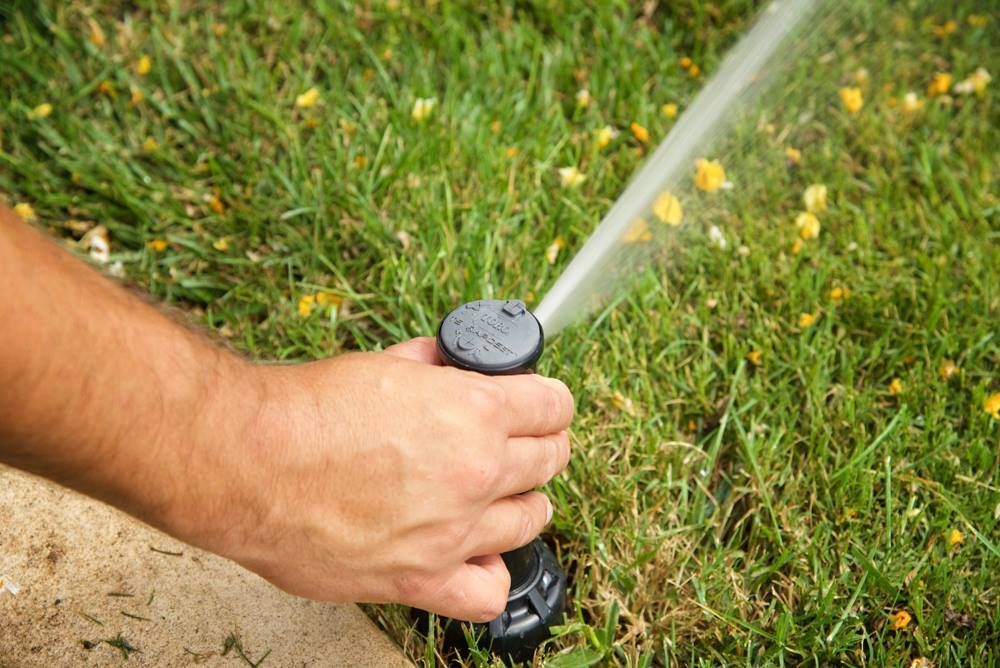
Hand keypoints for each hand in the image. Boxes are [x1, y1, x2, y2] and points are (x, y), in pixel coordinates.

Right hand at [185, 337, 572, 621]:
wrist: (248, 463)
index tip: (543, 406)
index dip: (551, 401)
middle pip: (550, 460)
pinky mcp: (421, 579)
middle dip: (542, 444)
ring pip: (531, 520)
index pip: (553, 405)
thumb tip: (452, 365)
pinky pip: (487, 592)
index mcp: (474, 412)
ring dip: (523, 502)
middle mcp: (476, 472)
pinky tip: (474, 553)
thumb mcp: (386, 365)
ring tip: (500, 494)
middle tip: (522, 443)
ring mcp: (454, 532)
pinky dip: (490, 572)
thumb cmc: (306, 413)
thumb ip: (435, 368)